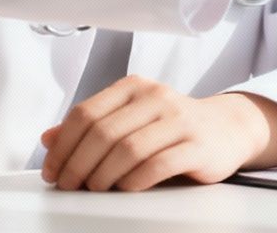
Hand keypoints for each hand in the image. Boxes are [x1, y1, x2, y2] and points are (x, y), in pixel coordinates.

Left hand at [39, 77, 276, 191]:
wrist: (227, 128)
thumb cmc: (172, 126)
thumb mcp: (130, 119)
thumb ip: (92, 126)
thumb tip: (49, 138)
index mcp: (134, 87)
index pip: (86, 113)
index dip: (63, 145)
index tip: (52, 171)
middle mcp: (156, 97)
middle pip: (103, 132)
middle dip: (78, 164)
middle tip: (70, 185)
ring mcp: (179, 119)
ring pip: (128, 149)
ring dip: (103, 175)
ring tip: (95, 189)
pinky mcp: (197, 145)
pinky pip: (158, 164)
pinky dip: (135, 180)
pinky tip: (125, 189)